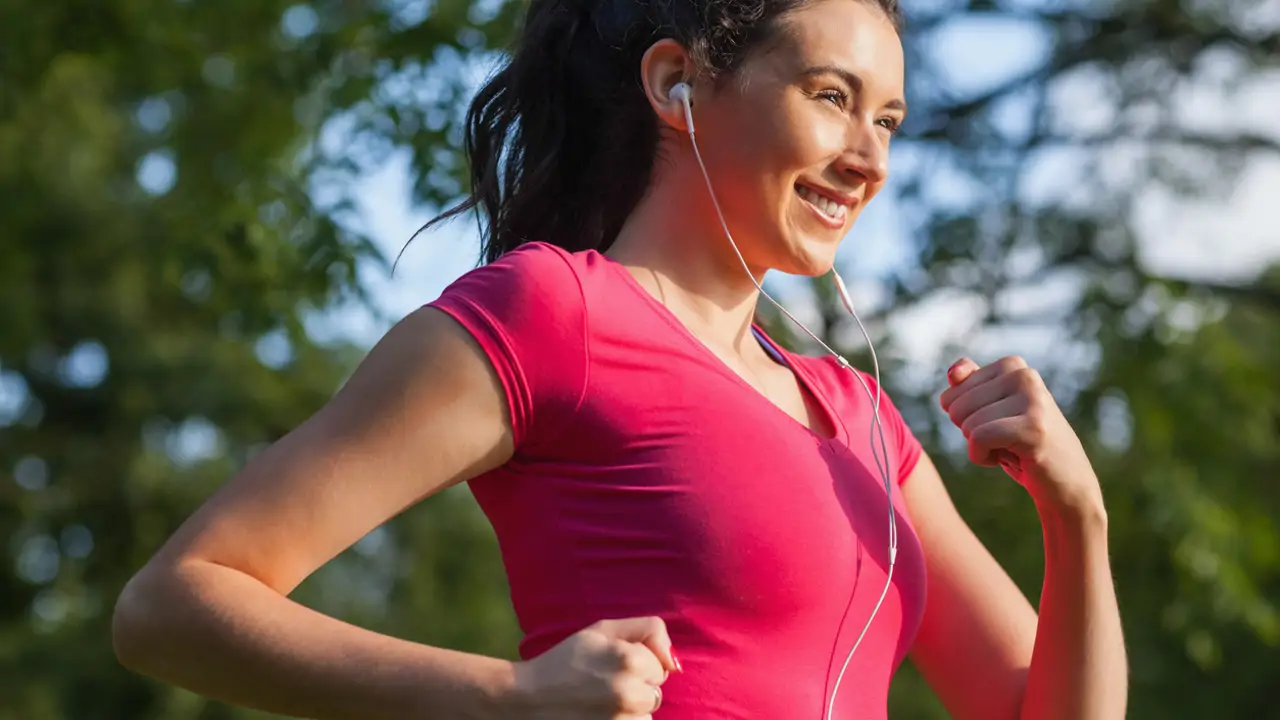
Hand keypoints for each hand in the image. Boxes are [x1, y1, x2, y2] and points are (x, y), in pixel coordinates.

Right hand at [510, 616, 680, 718]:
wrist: (527, 698)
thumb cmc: (566, 660)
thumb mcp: (602, 630)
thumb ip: (648, 631)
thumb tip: (677, 662)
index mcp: (629, 660)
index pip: (660, 667)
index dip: (639, 664)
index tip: (612, 665)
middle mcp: (628, 693)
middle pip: (655, 694)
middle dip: (637, 689)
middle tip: (603, 685)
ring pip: (645, 717)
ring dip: (629, 712)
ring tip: (599, 704)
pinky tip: (597, 715)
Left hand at [939, 356, 1102, 512]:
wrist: (1066, 482)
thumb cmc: (1022, 445)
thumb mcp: (991, 411)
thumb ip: (969, 385)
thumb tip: (953, 373)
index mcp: (1013, 365)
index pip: (954, 387)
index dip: (967, 415)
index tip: (999, 423)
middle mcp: (1025, 375)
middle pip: (957, 406)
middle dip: (972, 431)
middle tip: (1008, 440)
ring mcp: (1032, 400)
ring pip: (967, 424)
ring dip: (981, 447)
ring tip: (1014, 448)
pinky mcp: (1033, 427)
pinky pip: (978, 439)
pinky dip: (982, 457)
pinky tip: (1012, 459)